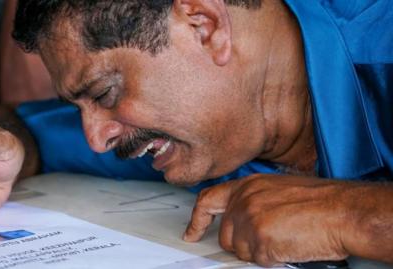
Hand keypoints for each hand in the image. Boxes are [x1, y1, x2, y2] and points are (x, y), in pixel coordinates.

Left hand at [183, 174, 349, 266]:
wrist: (342, 210)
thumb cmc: (320, 201)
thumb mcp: (278, 189)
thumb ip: (254, 201)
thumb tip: (243, 221)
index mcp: (247, 186)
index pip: (208, 200)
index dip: (198, 219)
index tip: (192, 232)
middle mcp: (243, 200)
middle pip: (226, 236)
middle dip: (243, 244)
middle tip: (268, 240)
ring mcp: (249, 218)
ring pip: (241, 251)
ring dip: (260, 252)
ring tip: (285, 237)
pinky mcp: (259, 238)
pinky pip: (258, 260)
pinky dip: (273, 258)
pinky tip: (289, 244)